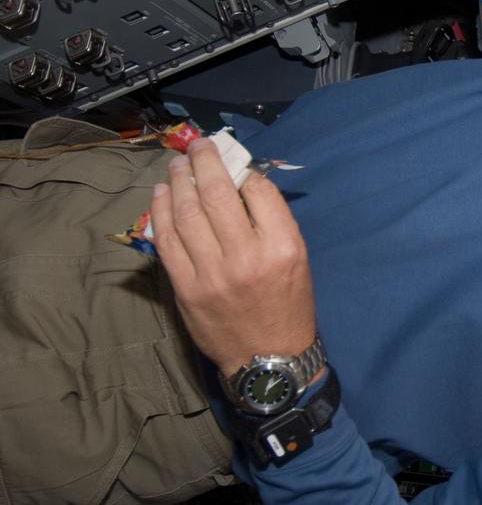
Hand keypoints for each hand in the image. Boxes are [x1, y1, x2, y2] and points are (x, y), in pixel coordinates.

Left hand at [149, 138, 316, 376]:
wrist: (267, 358)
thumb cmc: (288, 304)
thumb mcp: (297, 258)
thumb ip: (272, 221)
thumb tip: (241, 183)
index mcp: (282, 247)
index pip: (257, 191)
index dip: (242, 169)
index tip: (233, 161)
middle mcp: (247, 257)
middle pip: (217, 195)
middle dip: (204, 162)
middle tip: (198, 146)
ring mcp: (212, 274)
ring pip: (186, 213)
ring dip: (178, 181)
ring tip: (177, 164)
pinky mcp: (186, 288)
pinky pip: (167, 241)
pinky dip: (161, 212)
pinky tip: (161, 194)